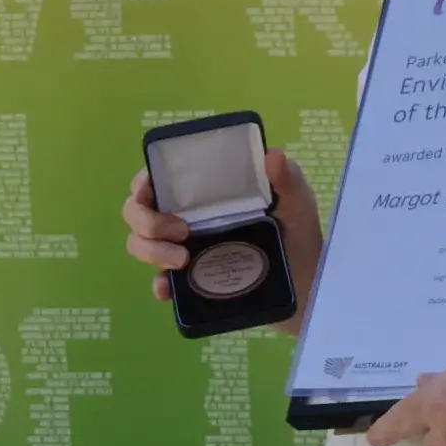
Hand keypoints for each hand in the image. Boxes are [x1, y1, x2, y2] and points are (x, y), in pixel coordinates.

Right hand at [122, 149, 324, 334]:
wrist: (307, 285)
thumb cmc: (298, 234)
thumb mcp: (297, 203)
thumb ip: (288, 180)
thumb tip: (272, 156)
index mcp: (207, 192)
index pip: (160, 178)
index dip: (143, 181)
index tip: (149, 189)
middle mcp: (188, 217)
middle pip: (138, 211)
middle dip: (146, 220)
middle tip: (181, 231)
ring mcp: (185, 250)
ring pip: (140, 243)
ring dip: (150, 250)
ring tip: (183, 261)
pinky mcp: (190, 282)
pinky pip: (159, 283)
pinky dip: (158, 285)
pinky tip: (168, 289)